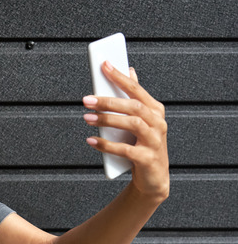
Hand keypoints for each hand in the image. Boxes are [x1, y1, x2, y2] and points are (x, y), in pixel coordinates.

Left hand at [83, 61, 168, 200]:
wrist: (153, 178)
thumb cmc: (142, 145)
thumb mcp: (140, 121)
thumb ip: (134, 97)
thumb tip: (129, 70)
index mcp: (155, 111)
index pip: (136, 90)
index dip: (120, 77)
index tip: (104, 65)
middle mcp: (158, 124)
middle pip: (133, 106)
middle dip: (108, 101)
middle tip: (86, 99)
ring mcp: (155, 142)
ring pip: (132, 124)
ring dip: (107, 120)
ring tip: (87, 118)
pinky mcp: (148, 159)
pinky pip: (126, 150)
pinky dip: (107, 145)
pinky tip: (91, 140)